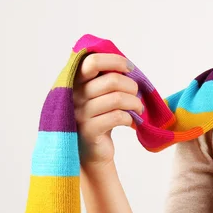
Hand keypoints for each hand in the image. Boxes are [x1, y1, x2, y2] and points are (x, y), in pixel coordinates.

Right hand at [73, 53, 142, 172]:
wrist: (91, 151)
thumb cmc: (99, 118)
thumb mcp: (99, 95)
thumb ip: (106, 79)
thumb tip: (127, 66)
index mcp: (74, 81)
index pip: (93, 61)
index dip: (115, 61)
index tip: (129, 68)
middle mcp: (73, 95)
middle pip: (112, 80)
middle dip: (132, 86)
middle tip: (137, 95)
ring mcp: (79, 113)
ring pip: (118, 99)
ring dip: (135, 103)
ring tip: (138, 108)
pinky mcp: (88, 131)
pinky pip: (117, 117)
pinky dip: (129, 118)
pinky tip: (129, 121)